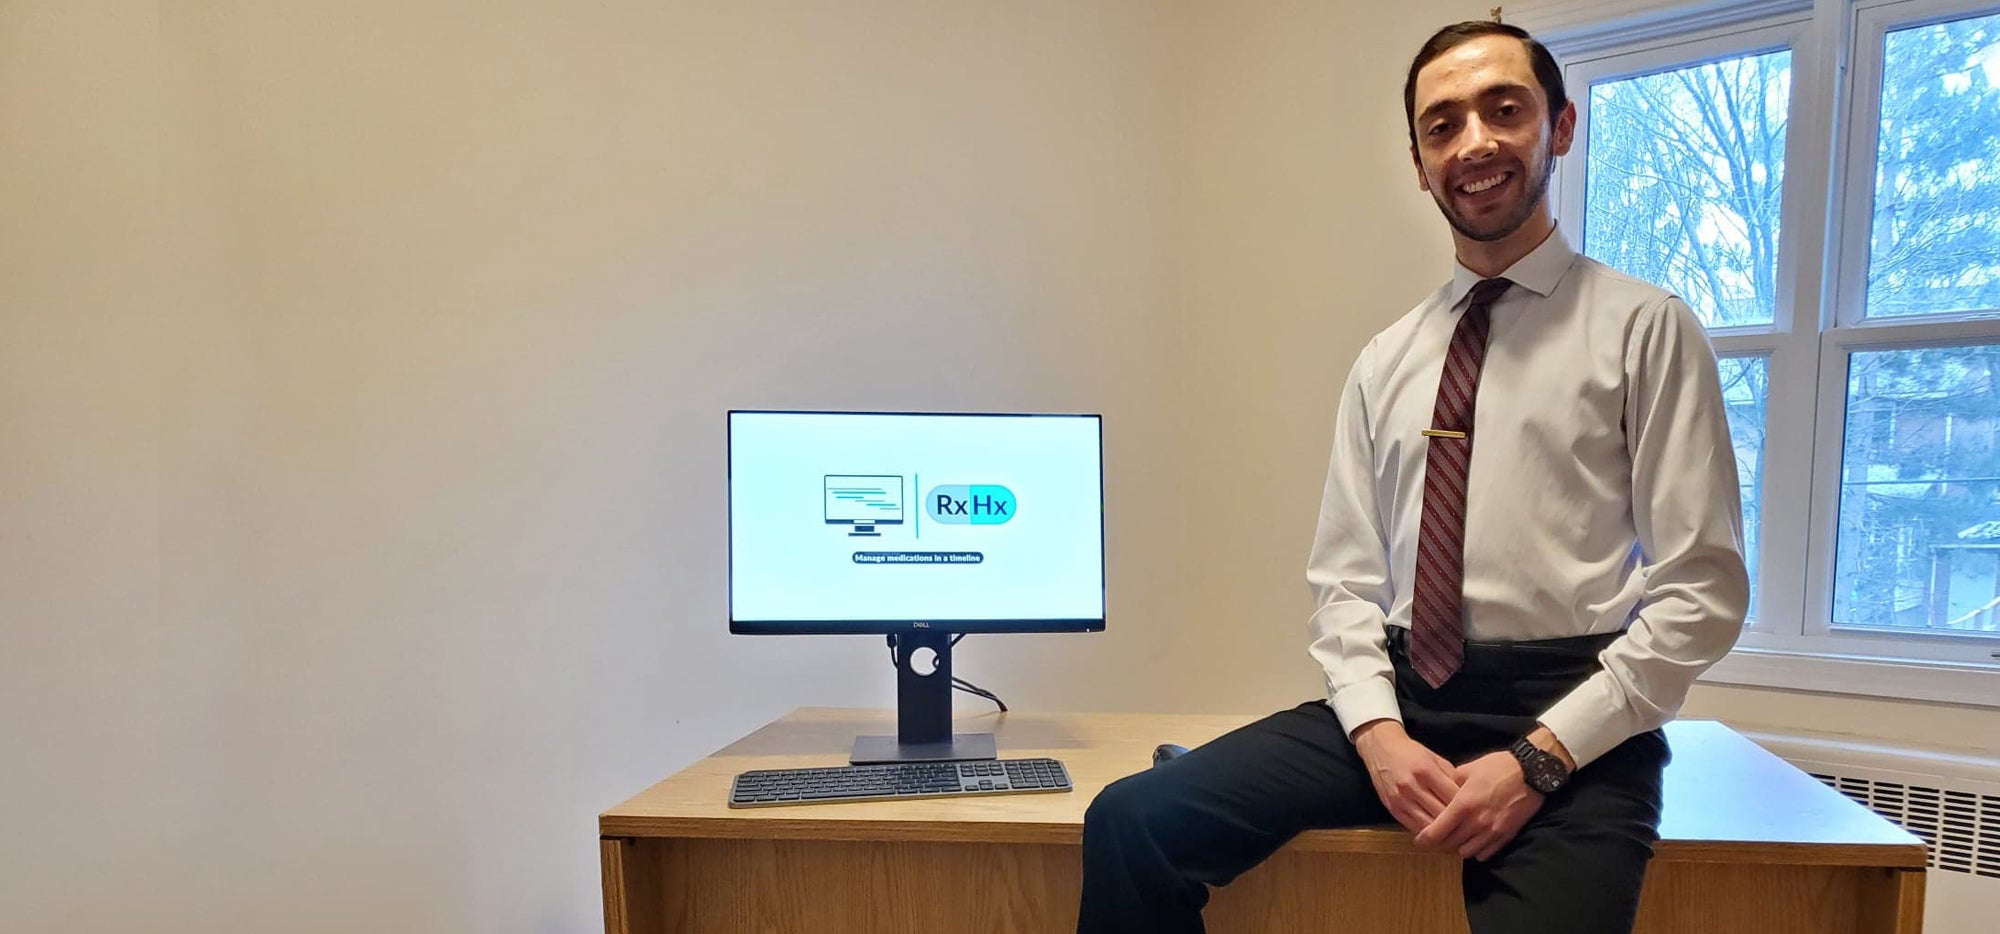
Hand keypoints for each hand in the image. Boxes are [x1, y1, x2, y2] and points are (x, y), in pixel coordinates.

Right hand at [1351, 719, 1461, 833]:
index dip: (1466, 807)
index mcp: (1425, 770)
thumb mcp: (1434, 758)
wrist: (1380, 749)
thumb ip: (1451, 776)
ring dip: (1443, 832)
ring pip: (1428, 824)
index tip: (1476, 813)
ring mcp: (1400, 799)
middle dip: (1458, 822)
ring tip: (1457, 835)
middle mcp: (1411, 786)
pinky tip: (1438, 833)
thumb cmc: (1411, 753)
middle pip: (1441, 812)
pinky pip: (1413, 827)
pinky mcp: (1392, 808)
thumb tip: (1467, 797)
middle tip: (1471, 829)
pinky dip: (1427, 832)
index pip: (1451, 796)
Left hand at [1412, 751, 1543, 860]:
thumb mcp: (1467, 770)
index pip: (1437, 831)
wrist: (1531, 773)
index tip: (1420, 839)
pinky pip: (1485, 854)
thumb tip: (1438, 792)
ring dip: (1458, 847)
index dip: (1425, 838)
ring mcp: (1492, 831)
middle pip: (1449, 845)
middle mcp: (1476, 822)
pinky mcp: (1506, 836)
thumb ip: (1450, 784)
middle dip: (1440, 843)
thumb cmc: (1497, 767)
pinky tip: (1474, 840)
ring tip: (1456, 838)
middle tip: (1437, 837)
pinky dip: (1476, 850)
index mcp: (1463, 805)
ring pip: (1466, 852)